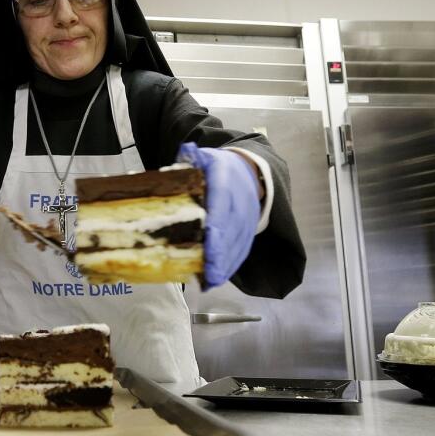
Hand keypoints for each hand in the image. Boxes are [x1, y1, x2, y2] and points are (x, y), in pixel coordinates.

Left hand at [178, 142, 260, 287]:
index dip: (217, 227)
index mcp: (225, 179)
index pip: (222, 204)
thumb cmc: (215, 168)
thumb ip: (189, 159)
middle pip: (233, 229)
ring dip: (227, 264)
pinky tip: (219, 278)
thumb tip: (184, 154)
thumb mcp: (201, 158)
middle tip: (210, 274)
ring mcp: (248, 215)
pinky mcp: (249, 229)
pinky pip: (243, 248)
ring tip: (212, 281)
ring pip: (240, 242)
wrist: (246, 169)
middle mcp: (241, 199)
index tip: (209, 246)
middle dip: (222, 253)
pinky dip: (232, 265)